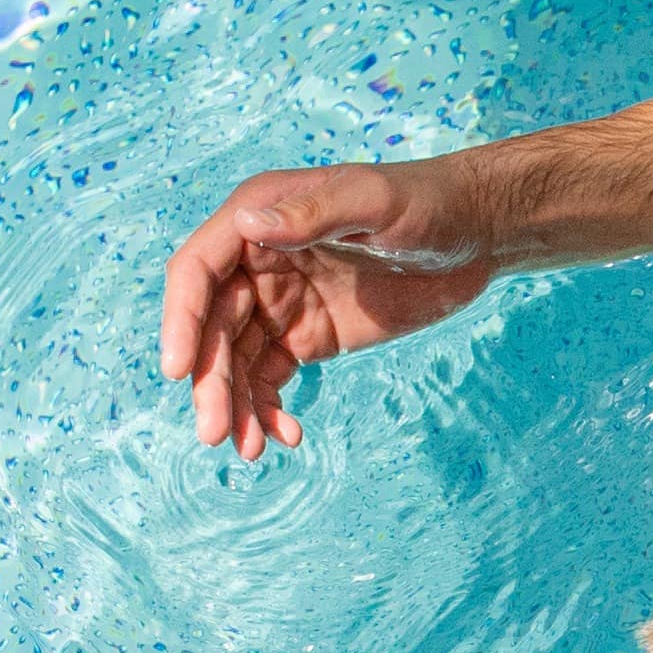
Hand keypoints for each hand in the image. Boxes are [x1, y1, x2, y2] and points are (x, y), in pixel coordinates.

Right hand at [161, 160, 497, 454]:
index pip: (199, 272)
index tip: (179, 371)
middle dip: (211, 381)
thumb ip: (316, 214)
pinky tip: (288, 436)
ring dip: (235, 405)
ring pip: (236, 361)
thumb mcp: (376, 202)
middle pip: (213, 328)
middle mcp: (256, 261)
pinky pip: (270, 378)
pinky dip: (269, 409)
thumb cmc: (426, 203)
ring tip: (251, 450)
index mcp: (259, 216)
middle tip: (216, 433)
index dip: (182, 320)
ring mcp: (279, 303)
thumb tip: (249, 225)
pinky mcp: (306, 337)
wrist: (473, 235)